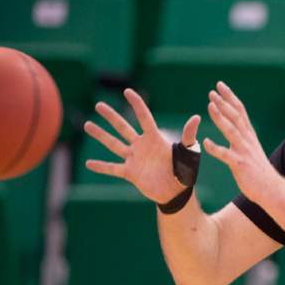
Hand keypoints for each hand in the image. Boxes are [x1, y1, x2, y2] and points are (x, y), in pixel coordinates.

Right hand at [83, 88, 200, 203]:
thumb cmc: (185, 171)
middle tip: (98, 105)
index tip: (127, 91)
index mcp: (155, 139)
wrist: (177, 192)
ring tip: (87, 124)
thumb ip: (189, 136)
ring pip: (114, 144)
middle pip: (123, 128)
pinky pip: (112, 168)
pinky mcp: (130, 173)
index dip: (137, 104)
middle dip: (111, 117)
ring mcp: (134, 159)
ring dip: (101, 135)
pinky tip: (88, 163)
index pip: (144, 118)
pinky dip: (101, 166)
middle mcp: (142, 146)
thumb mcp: (188, 153)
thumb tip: (196, 117)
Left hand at [203, 81, 279, 203]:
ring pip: (231, 131)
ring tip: (210, 106)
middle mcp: (248, 140)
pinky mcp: (240, 165)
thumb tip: (237, 127)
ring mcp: (244, 152)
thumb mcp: (252, 150)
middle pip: (236, 116)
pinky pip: (226, 155)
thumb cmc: (260, 172)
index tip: (220, 85)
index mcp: (249, 135)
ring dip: (220, 118)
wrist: (272, 189)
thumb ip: (244, 138)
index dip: (230, 97)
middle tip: (212, 91)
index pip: (240, 111)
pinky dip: (215, 148)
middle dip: (224, 102)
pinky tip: (205, 143)